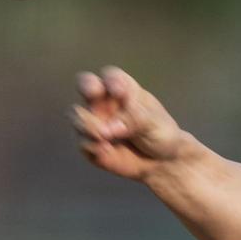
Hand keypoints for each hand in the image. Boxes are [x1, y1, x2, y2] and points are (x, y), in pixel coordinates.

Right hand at [70, 67, 185, 180]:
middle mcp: (104, 102)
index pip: (112, 77)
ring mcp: (95, 121)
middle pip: (86, 85)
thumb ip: (135, 120)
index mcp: (123, 89)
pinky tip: (106, 150)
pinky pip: (83, 142)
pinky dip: (92, 146)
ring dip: (88, 124)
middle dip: (87, 87)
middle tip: (94, 94)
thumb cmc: (160, 134)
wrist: (162, 162)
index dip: (111, 81)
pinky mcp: (91, 143)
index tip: (120, 92)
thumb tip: (110, 128)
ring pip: (78, 115)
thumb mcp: (155, 125)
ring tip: (104, 136)